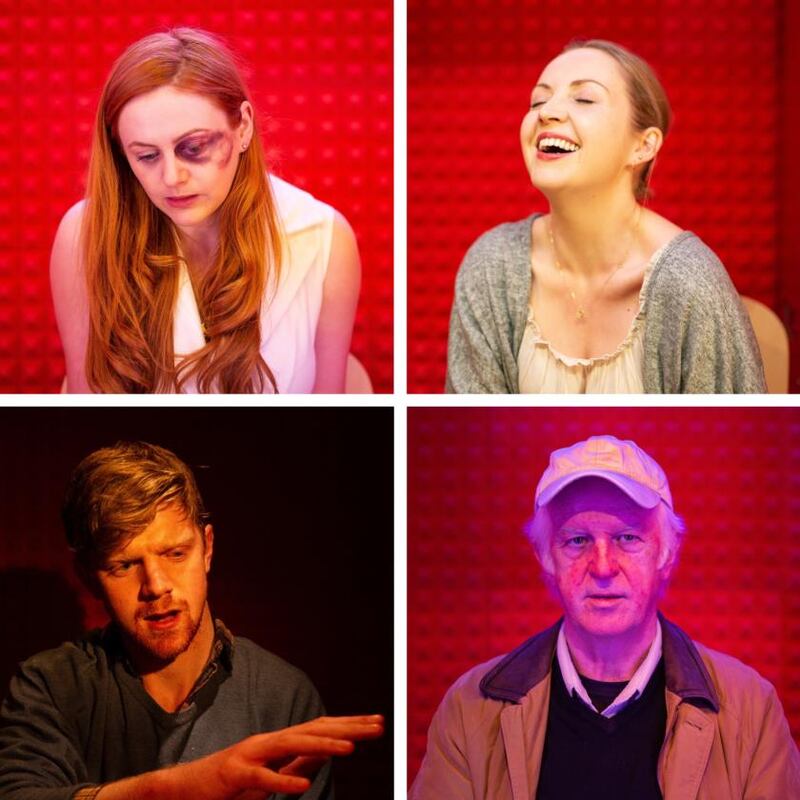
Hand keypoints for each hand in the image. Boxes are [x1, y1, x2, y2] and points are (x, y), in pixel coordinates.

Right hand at [212, 714, 384, 797]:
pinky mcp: (233, 775)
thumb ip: (296, 763)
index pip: (321, 727)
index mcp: (279, 741)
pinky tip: (303, 786)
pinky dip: (282, 781)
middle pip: (313, 729)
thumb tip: (325, 752)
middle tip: (379, 726)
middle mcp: (268, 741)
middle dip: (348, 727)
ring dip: (322, 745)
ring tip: (350, 747)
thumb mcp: (270, 773)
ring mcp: (250, 754)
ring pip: (291, 745)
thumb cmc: (230, 783)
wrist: (184, 788)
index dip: (349, 724)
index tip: (378, 722)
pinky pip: (261, 779)